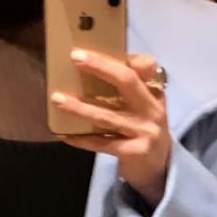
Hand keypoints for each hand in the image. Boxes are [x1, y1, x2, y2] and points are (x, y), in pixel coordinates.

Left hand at [52, 49, 171, 206]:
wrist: (160, 168)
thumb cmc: (143, 130)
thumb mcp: (143, 106)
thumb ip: (128, 88)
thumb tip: (91, 66)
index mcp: (155, 92)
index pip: (146, 65)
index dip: (125, 55)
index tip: (102, 47)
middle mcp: (153, 109)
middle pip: (127, 81)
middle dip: (100, 66)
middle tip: (76, 57)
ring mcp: (145, 131)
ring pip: (108, 115)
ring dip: (80, 107)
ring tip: (57, 99)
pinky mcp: (135, 152)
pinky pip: (102, 143)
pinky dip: (82, 139)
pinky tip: (64, 134)